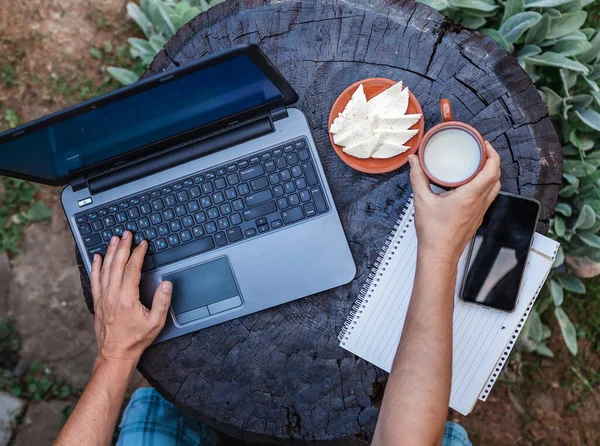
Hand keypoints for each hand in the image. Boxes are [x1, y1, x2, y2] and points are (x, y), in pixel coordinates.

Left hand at [91, 231, 171, 362]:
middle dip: (123, 246)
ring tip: (114, 239)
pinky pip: (95, 280)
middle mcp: (112, 295)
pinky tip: (97, 257)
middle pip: (116, 264)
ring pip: (105, 269)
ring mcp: (103, 298)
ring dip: (110, 252)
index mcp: (127, 298)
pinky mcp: (98, 302)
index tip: (143, 243)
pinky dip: (96, 266)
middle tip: (127, 233)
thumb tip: (166, 283)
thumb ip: (162, 302)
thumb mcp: (156, 322)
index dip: (138, 254)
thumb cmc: (136, 339)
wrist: (115, 353)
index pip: (132, 269)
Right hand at [408, 141, 500, 263]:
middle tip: (481, 151)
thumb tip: (414, 162)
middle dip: (492, 161)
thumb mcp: (422, 201)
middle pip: (496, 176)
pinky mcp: (477, 218)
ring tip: (477, 166)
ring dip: (490, 174)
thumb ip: (417, 178)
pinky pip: (487, 198)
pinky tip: (470, 186)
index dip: (492, 153)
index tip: (484, 145)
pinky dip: (484, 187)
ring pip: (495, 188)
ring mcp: (480, 212)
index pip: (492, 169)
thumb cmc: (434, 233)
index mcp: (470, 196)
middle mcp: (479, 203)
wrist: (439, 254)